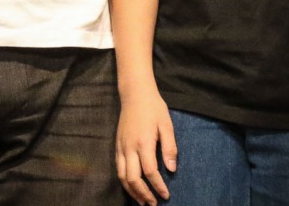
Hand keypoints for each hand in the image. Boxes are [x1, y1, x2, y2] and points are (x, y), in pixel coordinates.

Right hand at [116, 89, 175, 204]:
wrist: (134, 94)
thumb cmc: (154, 108)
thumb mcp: (167, 125)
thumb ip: (170, 148)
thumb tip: (171, 169)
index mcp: (144, 143)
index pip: (150, 171)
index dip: (158, 186)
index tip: (166, 195)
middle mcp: (129, 148)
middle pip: (133, 179)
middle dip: (143, 194)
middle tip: (153, 204)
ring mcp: (121, 147)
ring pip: (122, 177)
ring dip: (132, 192)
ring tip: (142, 202)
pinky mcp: (117, 146)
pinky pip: (118, 169)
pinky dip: (125, 182)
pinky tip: (132, 187)